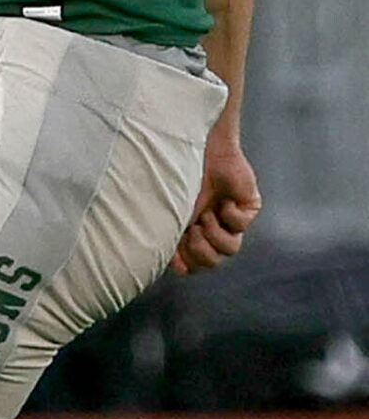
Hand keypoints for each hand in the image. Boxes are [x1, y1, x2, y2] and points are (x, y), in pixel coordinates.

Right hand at [172, 132, 260, 274]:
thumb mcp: (169, 212)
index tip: (177, 258)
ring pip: (231, 249)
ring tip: (207, 217)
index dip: (188, 264)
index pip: (195, 263)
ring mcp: (230, 218)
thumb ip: (171, 240)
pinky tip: (223, 201)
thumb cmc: (176, 176)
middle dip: (202, 252)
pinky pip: (242, 225)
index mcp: (191, 230)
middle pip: (214, 261)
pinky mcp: (248, 207)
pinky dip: (230, 216)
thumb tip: (176, 269)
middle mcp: (212, 227)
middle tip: (194, 232)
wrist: (196, 148)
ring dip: (216, 236)